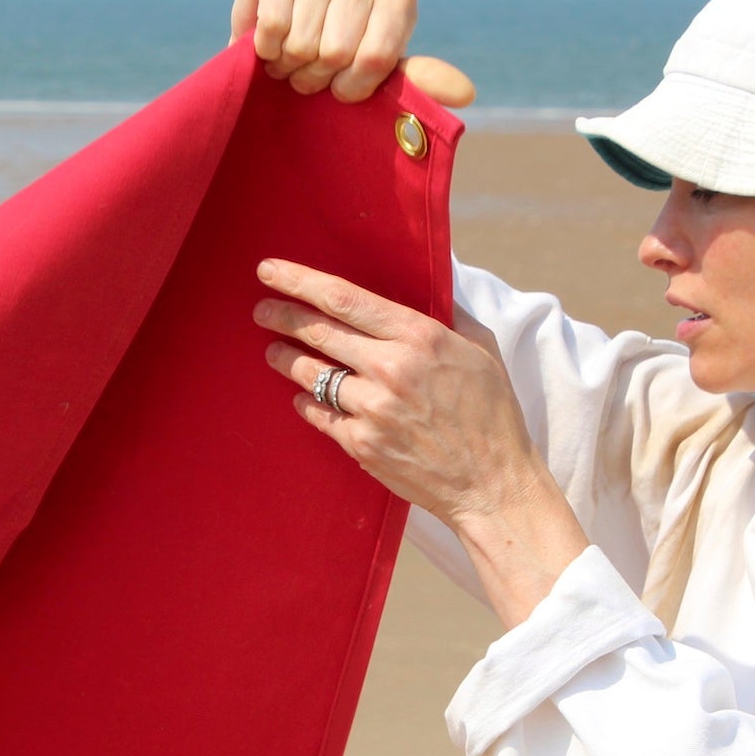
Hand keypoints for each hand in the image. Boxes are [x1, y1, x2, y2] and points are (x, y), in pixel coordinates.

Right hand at [228, 0, 477, 107]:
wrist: (283, 39)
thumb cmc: (339, 59)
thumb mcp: (383, 75)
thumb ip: (420, 81)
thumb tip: (466, 93)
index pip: (376, 59)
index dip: (351, 87)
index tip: (342, 86)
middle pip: (337, 52)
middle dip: (317, 77)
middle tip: (310, 71)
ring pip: (303, 42)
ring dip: (290, 64)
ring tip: (290, 57)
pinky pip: (274, 25)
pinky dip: (266, 47)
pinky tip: (271, 40)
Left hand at [254, 259, 588, 628]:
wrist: (492, 484)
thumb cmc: (492, 414)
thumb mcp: (481, 350)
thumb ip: (448, 314)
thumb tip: (431, 279)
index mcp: (419, 337)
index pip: (344, 299)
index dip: (300, 281)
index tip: (269, 271)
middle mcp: (390, 369)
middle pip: (317, 332)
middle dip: (281, 316)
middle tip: (262, 310)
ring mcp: (372, 410)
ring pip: (312, 374)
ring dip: (286, 360)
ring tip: (276, 353)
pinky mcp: (361, 445)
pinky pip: (318, 414)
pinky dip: (307, 402)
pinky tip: (303, 397)